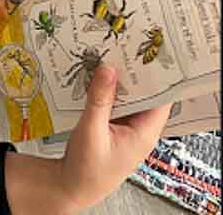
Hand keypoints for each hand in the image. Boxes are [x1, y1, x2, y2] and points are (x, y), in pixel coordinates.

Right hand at [58, 64, 170, 211]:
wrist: (72, 186)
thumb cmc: (87, 169)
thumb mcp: (91, 130)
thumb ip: (99, 99)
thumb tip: (108, 69)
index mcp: (144, 133)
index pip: (162, 98)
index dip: (158, 76)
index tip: (147, 54)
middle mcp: (140, 128)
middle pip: (145, 94)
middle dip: (135, 72)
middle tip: (124, 48)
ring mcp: (127, 127)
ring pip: (129, 96)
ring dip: (119, 80)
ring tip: (108, 57)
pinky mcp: (114, 125)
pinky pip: (115, 102)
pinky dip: (107, 89)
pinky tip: (96, 78)